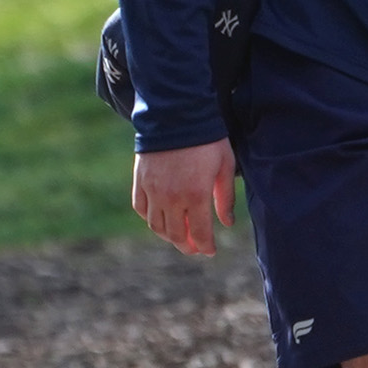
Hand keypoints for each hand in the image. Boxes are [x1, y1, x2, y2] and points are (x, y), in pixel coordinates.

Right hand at [131, 140, 238, 255]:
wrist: (177, 116)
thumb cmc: (207, 141)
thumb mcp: (225, 167)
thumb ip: (225, 198)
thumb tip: (227, 223)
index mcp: (196, 195)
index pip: (200, 233)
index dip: (205, 246)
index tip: (210, 251)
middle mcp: (171, 198)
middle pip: (175, 234)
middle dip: (186, 246)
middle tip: (195, 249)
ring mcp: (153, 190)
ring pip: (156, 225)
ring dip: (168, 236)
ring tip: (179, 237)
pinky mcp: (140, 181)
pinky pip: (141, 208)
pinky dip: (150, 218)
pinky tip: (160, 219)